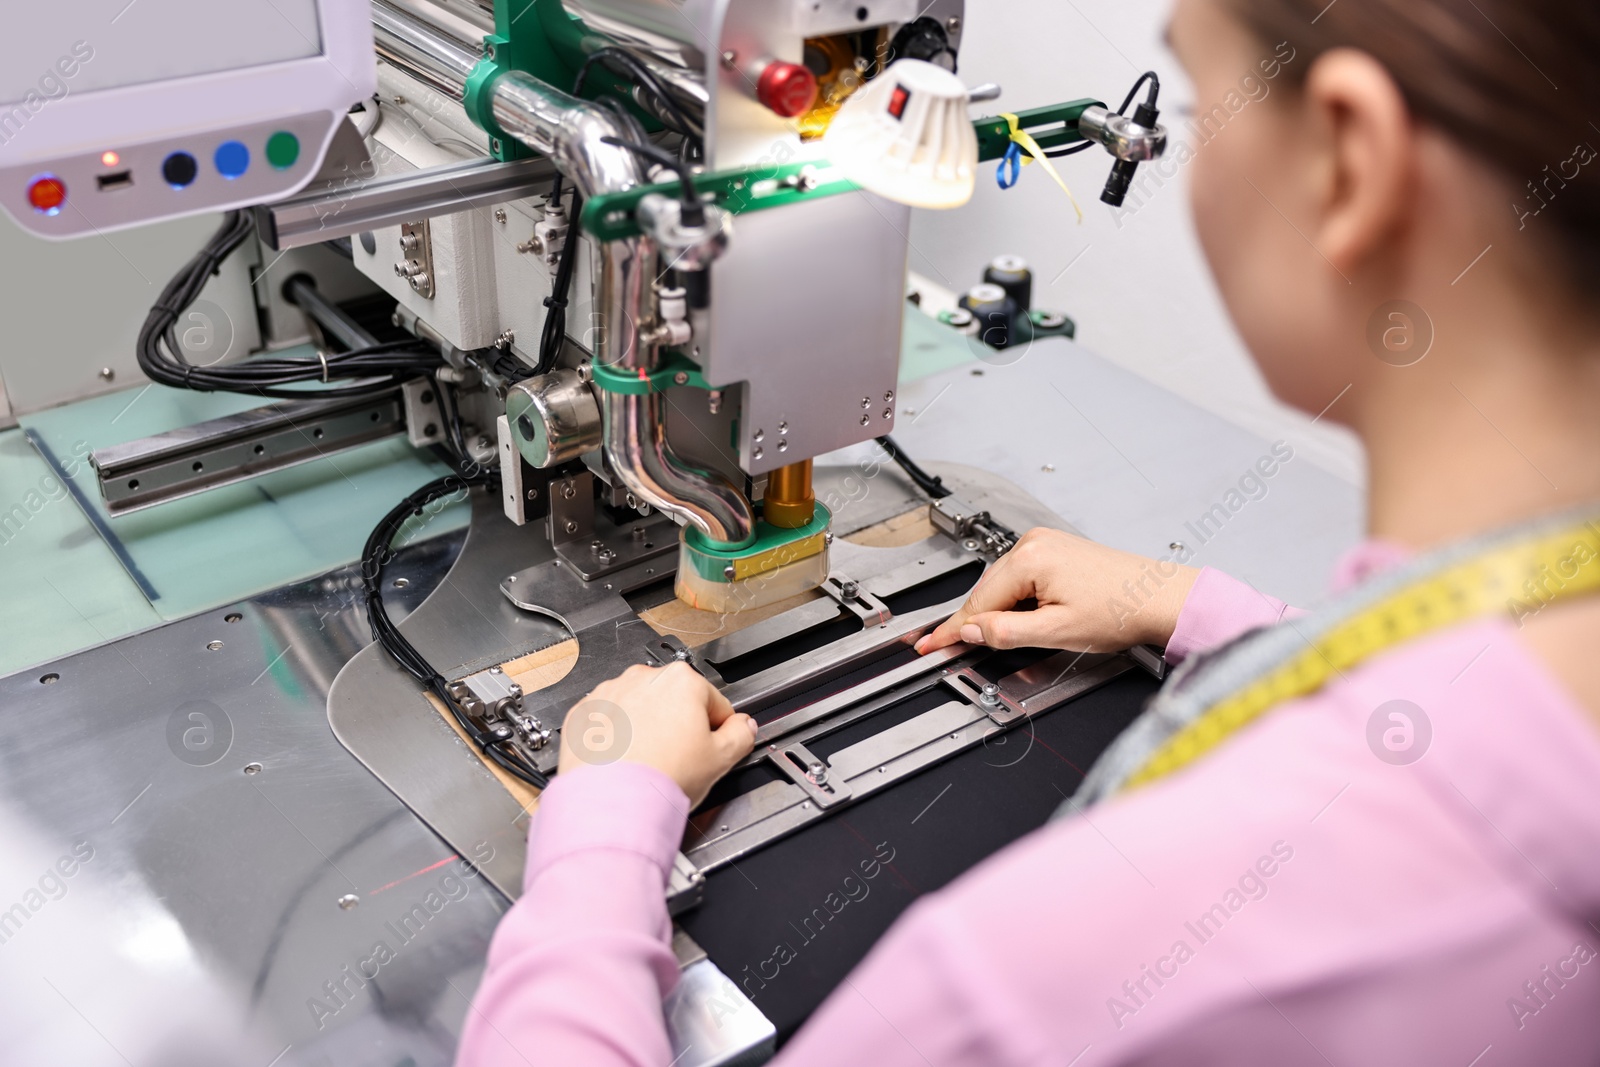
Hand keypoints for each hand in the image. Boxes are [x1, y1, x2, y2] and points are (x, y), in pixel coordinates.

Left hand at [558, 662, 756, 807]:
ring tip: (650, 763)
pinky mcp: (584, 714)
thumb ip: (741, 735)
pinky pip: (609, 722)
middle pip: (675, 702)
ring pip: (640, 710)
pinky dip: (617, 737)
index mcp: (681, 680)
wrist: (611, 802)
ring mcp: (610, 694)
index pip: (714, 703)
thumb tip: (744, 727)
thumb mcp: (720, 759)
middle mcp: (642, 678)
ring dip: (647, 729)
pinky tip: (626, 761)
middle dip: (679, 726)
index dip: (715, 730)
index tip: (708, 748)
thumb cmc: (659, 778)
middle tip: (679, 760)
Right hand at [915, 527, 1198, 654]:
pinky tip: (1033, 619)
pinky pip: (1022, 579)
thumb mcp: (1056, 632)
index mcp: (1030, 558)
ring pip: (1005, 586)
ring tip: (1023, 636)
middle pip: (988, 591)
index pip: (977, 601)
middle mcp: (1034, 543)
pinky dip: (1019, 601)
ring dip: (1002, 612)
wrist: (1161, 597)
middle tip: (956, 648)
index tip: (930, 644)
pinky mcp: (1057, 550)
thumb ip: (1006, 632)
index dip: (952, 629)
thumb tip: (972, 631)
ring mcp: (1046, 543)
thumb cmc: (1122, 609)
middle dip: (978, 622)